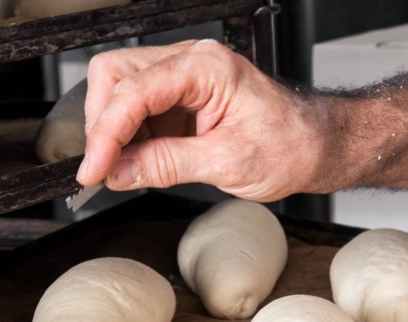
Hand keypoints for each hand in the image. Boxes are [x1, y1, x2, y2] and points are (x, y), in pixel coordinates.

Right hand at [76, 40, 327, 200]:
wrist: (315, 145)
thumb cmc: (288, 145)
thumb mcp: (226, 164)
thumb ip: (166, 165)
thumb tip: (118, 173)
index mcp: (206, 68)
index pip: (134, 91)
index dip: (105, 134)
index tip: (93, 170)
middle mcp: (190, 61)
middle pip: (115, 75)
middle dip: (102, 124)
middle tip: (105, 169)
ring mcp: (183, 75)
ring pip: (118, 88)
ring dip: (113, 131)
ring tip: (126, 169)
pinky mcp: (179, 96)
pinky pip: (137, 108)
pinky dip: (128, 137)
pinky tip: (138, 161)